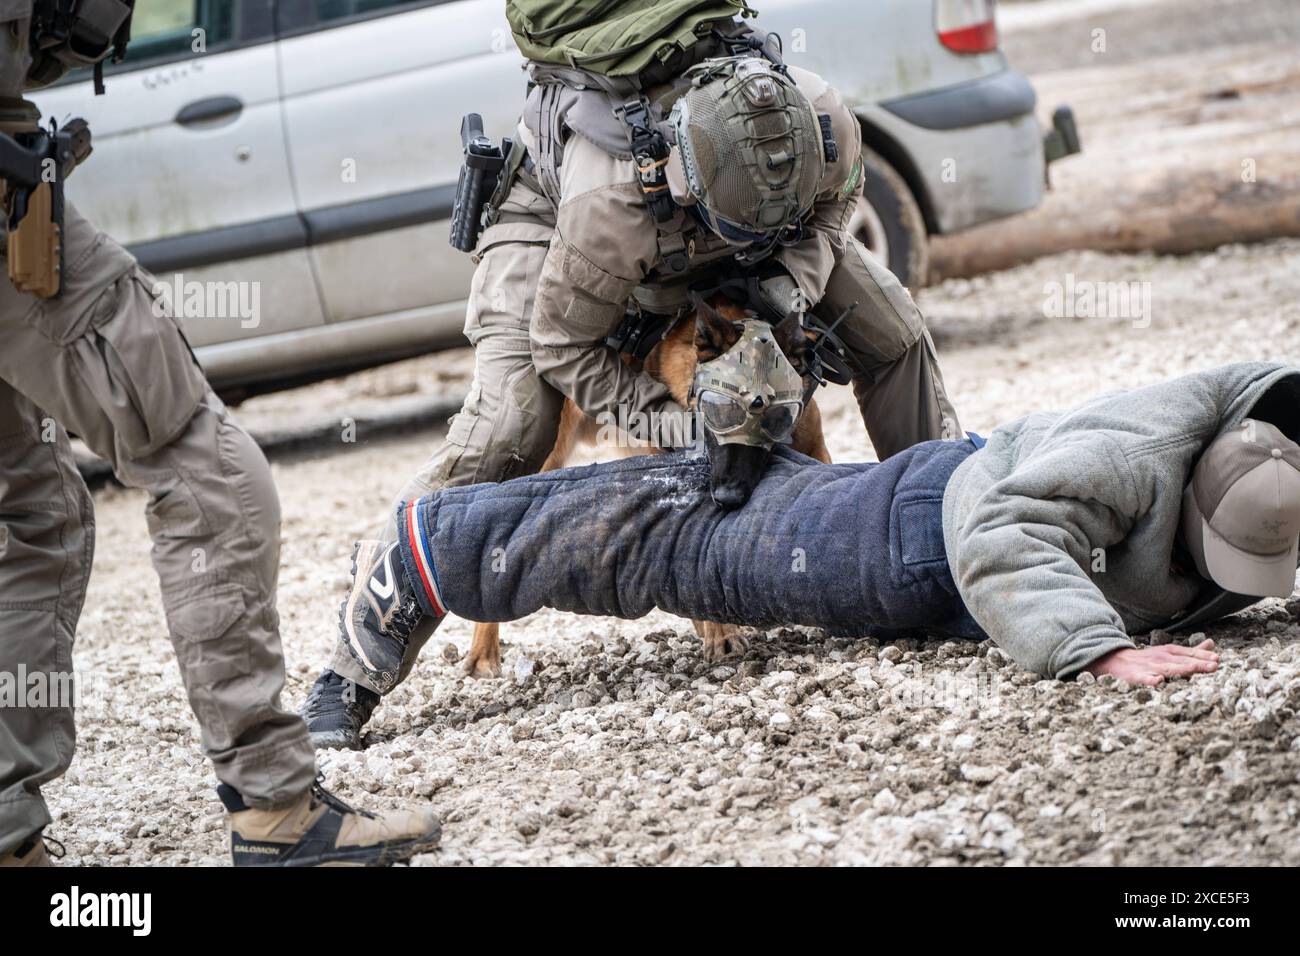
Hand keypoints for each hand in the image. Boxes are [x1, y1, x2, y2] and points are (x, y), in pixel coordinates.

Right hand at [1085, 639, 1218, 685]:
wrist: (1117, 660)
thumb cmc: (1148, 659)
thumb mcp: (1169, 651)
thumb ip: (1191, 650)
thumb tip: (1211, 644)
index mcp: (1170, 652)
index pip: (1189, 653)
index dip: (1203, 656)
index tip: (1217, 659)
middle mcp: (1161, 658)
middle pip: (1182, 661)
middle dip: (1197, 663)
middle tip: (1214, 665)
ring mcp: (1149, 667)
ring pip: (1167, 669)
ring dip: (1181, 669)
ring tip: (1194, 669)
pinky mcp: (1136, 676)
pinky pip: (1144, 679)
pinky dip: (1150, 680)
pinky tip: (1158, 681)